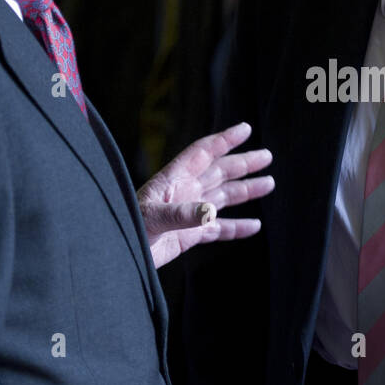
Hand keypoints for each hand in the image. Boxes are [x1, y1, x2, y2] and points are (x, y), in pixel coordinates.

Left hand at [137, 122, 273, 267]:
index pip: (203, 153)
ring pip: (223, 198)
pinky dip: (237, 227)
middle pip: (219, 172)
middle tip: (267, 156)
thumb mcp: (151, 218)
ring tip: (269, 184)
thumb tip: (211, 212)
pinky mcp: (189, 236)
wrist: (116, 256)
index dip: (224, 140)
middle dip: (243, 163)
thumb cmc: (127, 230)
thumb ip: (182, 214)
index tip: (245, 129)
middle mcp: (184, 193)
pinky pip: (219, 229)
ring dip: (245, 191)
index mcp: (174, 180)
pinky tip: (254, 226)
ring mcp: (188, 214)